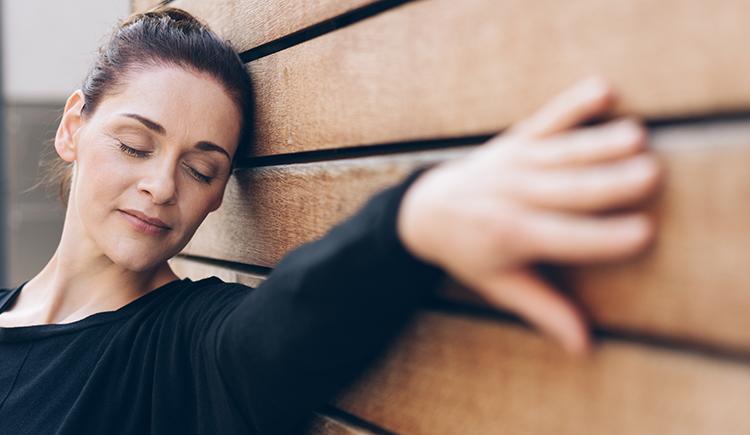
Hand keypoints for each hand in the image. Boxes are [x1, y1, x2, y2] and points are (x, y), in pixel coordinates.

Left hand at [397, 76, 661, 354]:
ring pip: (562, 153)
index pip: (566, 238)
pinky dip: (572, 105)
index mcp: (512, 235)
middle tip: (651, 176)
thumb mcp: (501, 285)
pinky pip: (546, 120)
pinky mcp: (515, 140)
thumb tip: (584, 347)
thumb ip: (543, 310)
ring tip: (637, 137)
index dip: (605, 237)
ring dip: (599, 143)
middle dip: (609, 183)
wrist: (425, 209)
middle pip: (568, 190)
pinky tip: (602, 89)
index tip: (643, 233)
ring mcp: (513, 163)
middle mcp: (512, 196)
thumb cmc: (469, 253)